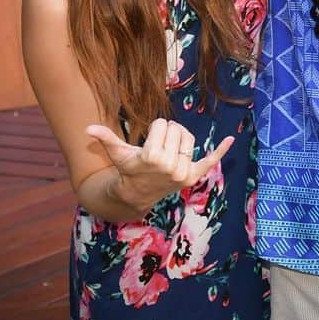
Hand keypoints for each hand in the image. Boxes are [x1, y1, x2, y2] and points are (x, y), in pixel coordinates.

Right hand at [86, 118, 233, 212]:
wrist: (137, 194)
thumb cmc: (128, 169)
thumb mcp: (117, 153)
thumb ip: (105, 139)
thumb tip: (88, 129)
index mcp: (152, 156)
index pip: (162, 125)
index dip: (154, 131)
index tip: (148, 143)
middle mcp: (170, 165)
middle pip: (176, 129)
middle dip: (166, 133)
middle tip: (157, 147)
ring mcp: (183, 172)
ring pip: (189, 137)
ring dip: (179, 139)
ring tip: (167, 151)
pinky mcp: (193, 176)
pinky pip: (209, 161)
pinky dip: (220, 151)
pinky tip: (231, 140)